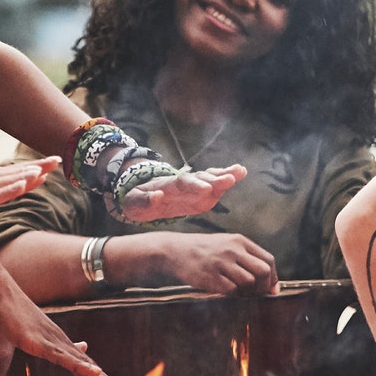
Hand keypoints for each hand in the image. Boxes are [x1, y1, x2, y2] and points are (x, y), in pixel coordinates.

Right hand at [0, 273, 134, 375]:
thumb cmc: (15, 313)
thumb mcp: (42, 334)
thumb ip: (61, 345)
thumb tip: (84, 347)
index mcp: (64, 349)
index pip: (91, 374)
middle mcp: (64, 346)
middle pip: (93, 374)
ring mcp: (52, 343)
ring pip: (83, 367)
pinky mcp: (38, 341)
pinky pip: (61, 356)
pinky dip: (80, 364)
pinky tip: (94, 372)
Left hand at [117, 165, 243, 223]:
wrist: (144, 196)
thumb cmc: (137, 201)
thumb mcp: (133, 204)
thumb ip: (144, 201)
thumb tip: (157, 195)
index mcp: (168, 186)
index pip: (182, 184)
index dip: (194, 186)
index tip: (205, 190)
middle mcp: (184, 182)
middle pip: (200, 179)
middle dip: (215, 179)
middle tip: (230, 179)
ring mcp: (195, 186)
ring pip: (210, 178)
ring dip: (224, 175)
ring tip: (240, 171)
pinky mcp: (202, 192)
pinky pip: (216, 183)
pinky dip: (228, 177)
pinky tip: (241, 171)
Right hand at [150, 232, 278, 294]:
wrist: (174, 250)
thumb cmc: (203, 250)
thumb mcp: (226, 244)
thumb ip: (247, 259)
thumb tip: (270, 283)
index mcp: (240, 241)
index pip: (268, 260)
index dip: (273, 277)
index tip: (271, 289)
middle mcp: (233, 250)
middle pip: (263, 271)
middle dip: (264, 287)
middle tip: (256, 294)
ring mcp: (221, 263)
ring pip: (249, 282)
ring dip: (247, 293)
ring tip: (239, 293)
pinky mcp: (210, 276)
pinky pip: (231, 290)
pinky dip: (233, 295)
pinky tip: (226, 292)